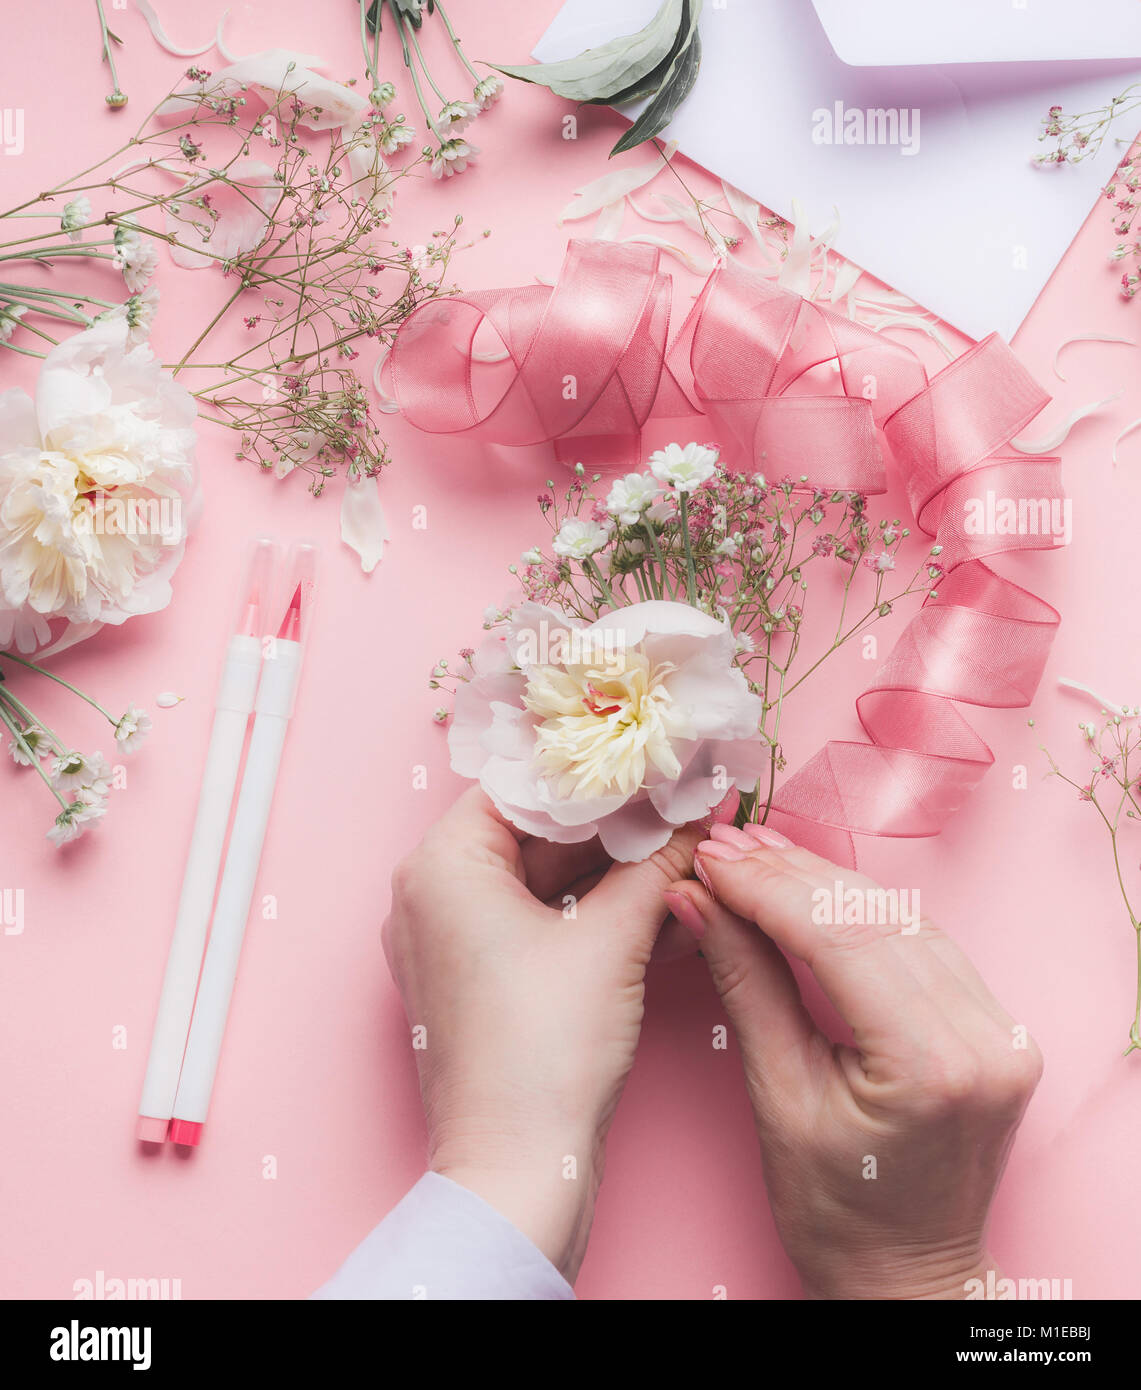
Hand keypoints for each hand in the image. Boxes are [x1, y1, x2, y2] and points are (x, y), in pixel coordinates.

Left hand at [382, 787, 727, 1282]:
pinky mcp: (479, 984)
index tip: (655, 760)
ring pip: (543, 881)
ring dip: (614, 870)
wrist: (517, 1174)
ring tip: (685, 850)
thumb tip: (700, 811)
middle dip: (616, 823)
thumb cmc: (545, 1052)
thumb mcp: (613, 940)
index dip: (595, 771)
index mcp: (441, 866)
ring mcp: (452, 944)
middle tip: (683, 801)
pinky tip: (663, 907)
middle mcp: (432, 896)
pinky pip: (540, 926)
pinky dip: (595, 915)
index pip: (522, 784)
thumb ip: (659, 862)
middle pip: (534, 832)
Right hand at [663, 823, 1041, 1299]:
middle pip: (875, 916)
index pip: (840, 938)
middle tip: (724, 847)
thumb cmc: (837, 1210)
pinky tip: (812, 889)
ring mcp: (1003, 1029)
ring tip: (755, 857)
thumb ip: (745, 983)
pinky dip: (862, 911)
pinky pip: (925, 940)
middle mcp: (985, 1037)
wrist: (909, 1273)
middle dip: (791, 875)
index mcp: (931, 1066)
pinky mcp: (999, 1024)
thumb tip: (699, 901)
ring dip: (824, 883)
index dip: (768, 889)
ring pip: (902, 917)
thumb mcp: (777, 1097)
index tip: (712, 860)